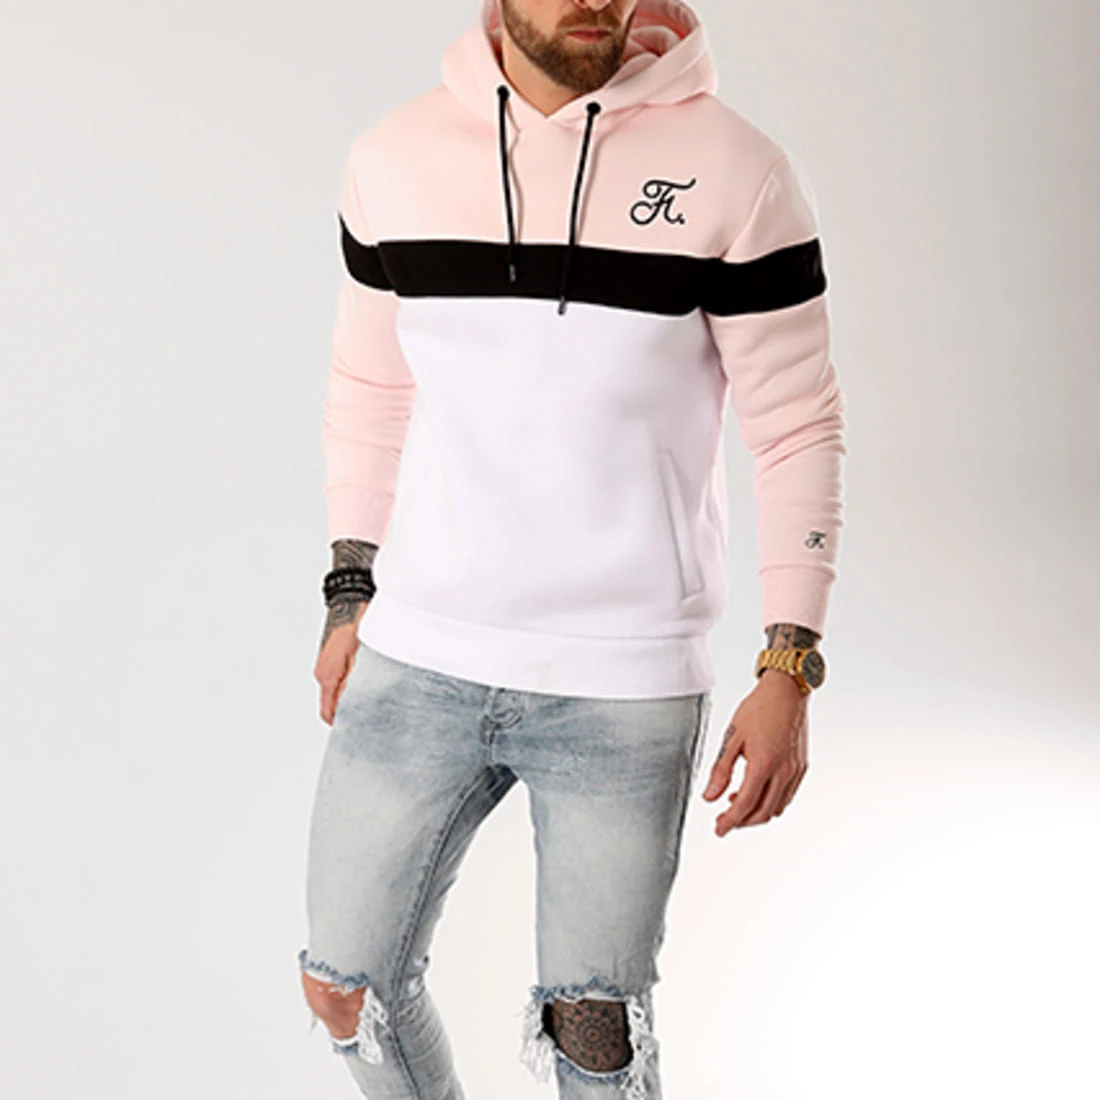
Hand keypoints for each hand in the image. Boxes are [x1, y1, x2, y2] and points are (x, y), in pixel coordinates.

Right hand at [315, 601, 367, 724]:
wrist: (350, 600)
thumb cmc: (356, 624)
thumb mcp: (360, 657)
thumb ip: (356, 683)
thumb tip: (357, 705)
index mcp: (327, 675)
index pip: (328, 713)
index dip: (343, 724)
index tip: (359, 729)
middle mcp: (323, 673)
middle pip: (333, 704)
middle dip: (350, 712)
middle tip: (372, 717)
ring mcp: (327, 665)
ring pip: (337, 692)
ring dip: (352, 697)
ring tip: (373, 700)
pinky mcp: (333, 658)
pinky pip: (340, 680)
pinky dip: (351, 685)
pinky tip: (368, 681)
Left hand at [701, 669, 808, 833]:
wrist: (786, 691)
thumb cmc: (758, 708)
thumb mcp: (732, 737)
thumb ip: (720, 770)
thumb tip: (710, 796)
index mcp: (763, 764)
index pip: (745, 805)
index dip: (729, 822)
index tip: (718, 829)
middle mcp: (783, 772)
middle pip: (762, 813)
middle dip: (742, 821)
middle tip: (724, 820)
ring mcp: (796, 771)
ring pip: (776, 807)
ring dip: (756, 812)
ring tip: (736, 802)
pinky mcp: (802, 767)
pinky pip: (787, 795)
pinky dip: (771, 801)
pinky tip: (756, 790)